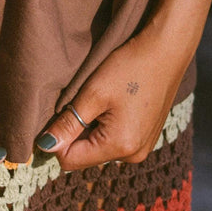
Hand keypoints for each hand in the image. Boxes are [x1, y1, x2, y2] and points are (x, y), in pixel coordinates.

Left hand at [33, 24, 190, 171]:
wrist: (166, 50)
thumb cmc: (130, 67)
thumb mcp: (93, 93)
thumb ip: (68, 124)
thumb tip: (45, 146)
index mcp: (120, 147)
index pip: (70, 160)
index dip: (57, 139)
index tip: (60, 113)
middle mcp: (133, 155)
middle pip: (85, 156)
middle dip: (76, 133)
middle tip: (83, 101)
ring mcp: (143, 147)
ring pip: (99, 147)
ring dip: (92, 128)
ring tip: (102, 100)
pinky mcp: (147, 137)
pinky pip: (115, 140)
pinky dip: (107, 125)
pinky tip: (115, 102)